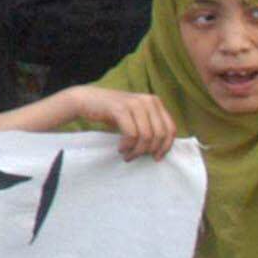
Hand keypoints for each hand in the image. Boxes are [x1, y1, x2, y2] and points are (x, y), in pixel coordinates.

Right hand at [60, 85, 177, 159]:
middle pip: (159, 134)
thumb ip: (150, 125)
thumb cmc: (111, 113)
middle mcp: (148, 101)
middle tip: (135, 156)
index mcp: (154, 102)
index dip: (166, 146)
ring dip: (137, 150)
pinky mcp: (121, 109)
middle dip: (149, 150)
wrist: (85, 100)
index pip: (171, 128)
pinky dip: (127, 145)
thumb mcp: (135, 117)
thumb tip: (162, 148)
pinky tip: (120, 148)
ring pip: (146, 136)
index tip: (156, 158)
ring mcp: (135, 103)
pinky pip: (132, 134)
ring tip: (127, 155)